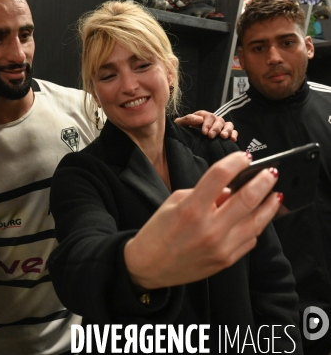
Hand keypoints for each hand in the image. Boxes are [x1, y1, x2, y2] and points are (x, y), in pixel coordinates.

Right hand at [124, 152, 280, 288]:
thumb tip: (230, 191)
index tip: (244, 157)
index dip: (236, 161)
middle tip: (271, 173)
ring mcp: (221, 247)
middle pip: (247, 198)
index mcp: (191, 209)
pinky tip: (255, 218)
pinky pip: (250, 239)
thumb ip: (204, 194)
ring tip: (275, 195)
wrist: (148, 267)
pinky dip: (254, 226)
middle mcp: (209, 228)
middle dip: (263, 181)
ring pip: (257, 222)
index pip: (220, 176)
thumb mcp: (173, 203)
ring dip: (269, 205)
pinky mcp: (226, 260)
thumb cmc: (158, 232)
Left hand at [174, 111, 237, 141]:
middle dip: (216, 128)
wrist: (184, 140)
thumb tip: (199, 119)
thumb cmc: (182, 130)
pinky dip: (234, 134)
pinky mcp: (224, 135)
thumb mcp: (180, 124)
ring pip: (228, 125)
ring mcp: (220, 127)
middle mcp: (213, 120)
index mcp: (202, 116)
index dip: (207, 124)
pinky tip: (233, 139)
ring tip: (223, 137)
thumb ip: (187, 119)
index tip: (204, 132)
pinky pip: (233, 132)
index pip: (208, 116)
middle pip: (219, 120)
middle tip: (211, 136)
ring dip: (227, 130)